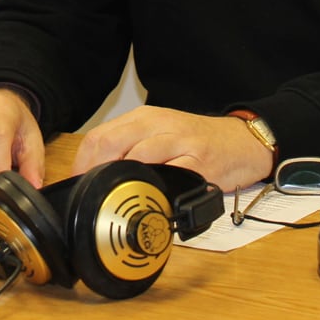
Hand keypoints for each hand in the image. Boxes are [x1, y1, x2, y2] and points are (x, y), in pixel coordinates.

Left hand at [72, 105, 270, 192]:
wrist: (242, 141)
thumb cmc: (197, 142)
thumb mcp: (160, 135)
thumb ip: (131, 149)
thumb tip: (96, 177)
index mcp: (143, 119)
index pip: (99, 136)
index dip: (81, 164)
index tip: (77, 185)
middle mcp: (159, 125)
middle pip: (111, 143)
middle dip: (94, 172)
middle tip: (90, 196)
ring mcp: (180, 141)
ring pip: (138, 156)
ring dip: (121, 181)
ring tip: (114, 200)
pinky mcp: (201, 160)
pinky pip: (173, 173)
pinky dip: (158, 188)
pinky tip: (150, 200)